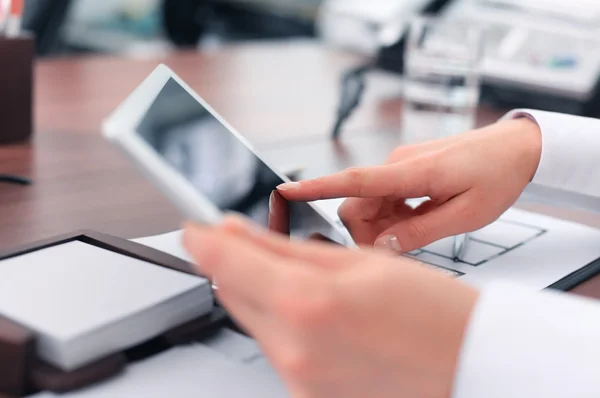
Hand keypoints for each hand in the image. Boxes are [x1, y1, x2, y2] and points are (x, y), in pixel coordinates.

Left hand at [183, 216, 478, 397]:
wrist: (469, 363)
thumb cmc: (430, 309)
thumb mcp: (358, 260)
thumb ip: (282, 247)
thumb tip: (235, 231)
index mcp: (307, 303)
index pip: (224, 263)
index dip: (202, 241)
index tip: (195, 230)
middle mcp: (294, 350)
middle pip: (233, 294)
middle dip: (238, 266)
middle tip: (260, 248)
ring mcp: (298, 381)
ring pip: (254, 322)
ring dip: (265, 297)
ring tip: (317, 289)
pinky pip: (276, 351)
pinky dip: (285, 328)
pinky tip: (323, 320)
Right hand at [277, 118, 541, 252]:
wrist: (517, 147)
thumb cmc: (497, 177)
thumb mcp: (465, 215)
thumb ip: (418, 231)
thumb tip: (380, 246)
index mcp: (412, 172)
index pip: (354, 180)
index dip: (317, 187)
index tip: (286, 191)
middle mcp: (398, 163)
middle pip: (356, 203)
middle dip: (366, 230)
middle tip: (398, 246)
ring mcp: (401, 164)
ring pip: (369, 202)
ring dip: (381, 223)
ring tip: (417, 230)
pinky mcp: (406, 168)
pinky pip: (383, 196)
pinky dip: (391, 214)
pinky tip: (417, 219)